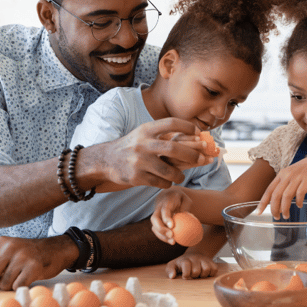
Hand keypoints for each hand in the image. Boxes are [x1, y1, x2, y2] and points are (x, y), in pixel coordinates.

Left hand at [0, 234, 77, 290]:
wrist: (57, 249)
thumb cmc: (29, 255)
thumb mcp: (6, 256)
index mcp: (1, 242)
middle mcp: (11, 247)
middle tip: (6, 280)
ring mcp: (23, 256)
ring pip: (3, 283)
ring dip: (9, 286)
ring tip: (18, 279)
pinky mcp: (34, 267)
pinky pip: (17, 286)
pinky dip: (20, 287)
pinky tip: (26, 280)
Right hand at [92, 118, 213, 191]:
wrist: (106, 160)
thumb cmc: (132, 146)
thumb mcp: (143, 134)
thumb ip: (163, 135)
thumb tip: (195, 137)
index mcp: (146, 130)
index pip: (171, 123)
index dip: (187, 126)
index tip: (198, 133)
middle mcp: (142, 144)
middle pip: (173, 148)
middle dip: (191, 155)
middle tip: (200, 159)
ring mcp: (139, 161)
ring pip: (169, 171)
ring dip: (179, 175)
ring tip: (181, 176)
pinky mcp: (136, 177)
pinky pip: (159, 182)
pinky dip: (167, 183)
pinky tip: (167, 182)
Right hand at [150, 187, 193, 244]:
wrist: (167, 196)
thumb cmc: (180, 198)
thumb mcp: (185, 200)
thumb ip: (186, 208)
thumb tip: (190, 217)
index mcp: (166, 201)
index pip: (164, 210)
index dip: (166, 218)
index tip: (172, 226)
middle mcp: (158, 208)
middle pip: (154, 219)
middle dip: (161, 229)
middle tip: (171, 236)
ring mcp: (155, 215)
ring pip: (154, 226)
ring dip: (162, 236)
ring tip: (173, 242)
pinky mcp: (156, 222)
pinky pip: (157, 230)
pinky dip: (163, 237)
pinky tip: (172, 241)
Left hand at [165, 250, 218, 278]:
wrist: (195, 254)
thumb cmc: (182, 263)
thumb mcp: (173, 265)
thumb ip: (170, 270)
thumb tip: (172, 276)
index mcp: (185, 260)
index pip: (186, 266)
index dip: (186, 274)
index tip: (185, 276)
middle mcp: (195, 258)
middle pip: (196, 271)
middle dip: (194, 275)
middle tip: (192, 274)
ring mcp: (204, 260)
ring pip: (206, 270)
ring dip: (202, 275)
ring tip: (199, 274)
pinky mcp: (212, 262)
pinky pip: (214, 270)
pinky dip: (210, 273)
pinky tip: (205, 272)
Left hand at [256, 153, 306, 218]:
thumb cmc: (304, 171)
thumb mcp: (290, 175)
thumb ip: (283, 187)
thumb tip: (276, 204)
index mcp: (281, 175)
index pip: (269, 190)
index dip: (262, 202)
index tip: (258, 212)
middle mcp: (287, 176)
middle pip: (276, 195)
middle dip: (274, 208)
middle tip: (276, 217)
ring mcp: (297, 178)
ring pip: (286, 196)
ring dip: (285, 208)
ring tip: (286, 216)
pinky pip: (300, 194)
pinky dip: (298, 202)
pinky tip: (299, 205)